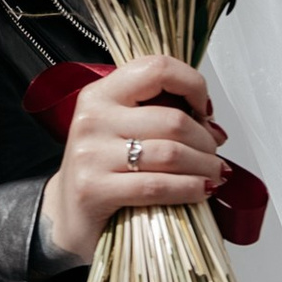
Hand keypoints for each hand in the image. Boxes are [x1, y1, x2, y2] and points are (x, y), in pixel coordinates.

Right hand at [41, 56, 225, 264]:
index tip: (204, 109)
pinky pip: (157, 186)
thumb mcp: (123, 130)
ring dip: (204, 166)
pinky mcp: (94, 189)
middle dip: (205, 140)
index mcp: (101, 94)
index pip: (157, 69)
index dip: (193, 85)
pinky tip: (200, 191)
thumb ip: (160, 117)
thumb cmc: (102, 170)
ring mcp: (90, 154)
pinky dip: (189, 189)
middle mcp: (93, 118)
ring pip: (171, 153)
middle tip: (213, 154)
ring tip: (214, 174)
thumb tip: (212, 127)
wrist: (66, 213)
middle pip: (172, 120)